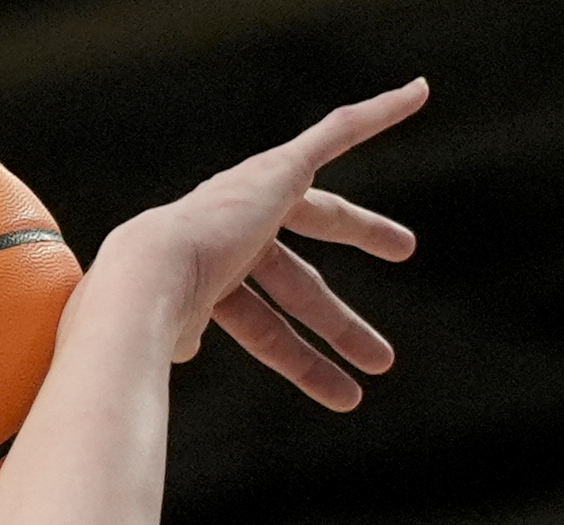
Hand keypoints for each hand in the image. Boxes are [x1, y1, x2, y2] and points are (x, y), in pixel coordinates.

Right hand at [90, 80, 422, 410]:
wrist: (145, 281)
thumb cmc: (146, 322)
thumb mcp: (169, 340)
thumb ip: (183, 335)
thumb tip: (185, 345)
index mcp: (204, 282)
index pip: (263, 327)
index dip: (302, 361)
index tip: (337, 391)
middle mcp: (229, 236)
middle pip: (299, 281)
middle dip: (336, 320)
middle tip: (382, 356)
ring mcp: (252, 199)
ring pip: (327, 216)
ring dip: (371, 231)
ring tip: (407, 250)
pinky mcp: (278, 170)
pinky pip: (334, 133)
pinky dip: (376, 112)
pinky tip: (418, 94)